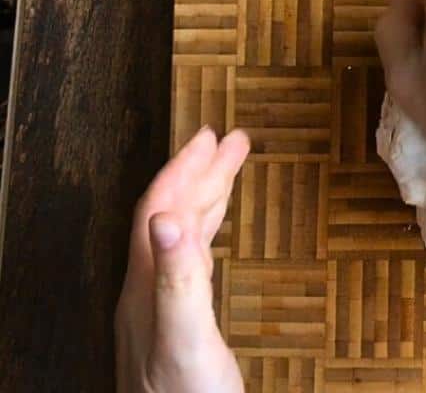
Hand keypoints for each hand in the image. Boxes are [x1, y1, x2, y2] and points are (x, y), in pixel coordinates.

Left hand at [116, 127, 250, 392]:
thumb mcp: (186, 337)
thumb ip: (177, 279)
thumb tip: (166, 217)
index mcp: (147, 284)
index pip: (160, 207)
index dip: (185, 167)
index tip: (212, 134)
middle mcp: (148, 289)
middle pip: (171, 214)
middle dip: (202, 172)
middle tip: (232, 140)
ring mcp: (160, 308)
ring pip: (181, 234)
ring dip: (205, 196)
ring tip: (230, 169)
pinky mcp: (177, 326)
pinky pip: (190, 259)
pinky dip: (206, 232)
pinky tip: (212, 238)